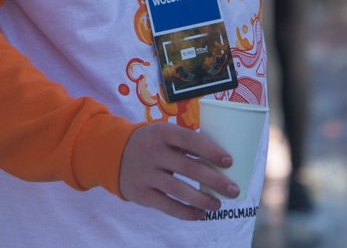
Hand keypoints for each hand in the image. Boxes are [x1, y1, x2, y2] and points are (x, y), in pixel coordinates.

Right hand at [117, 122, 237, 219]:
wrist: (113, 154)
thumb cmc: (151, 143)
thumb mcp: (164, 134)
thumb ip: (186, 143)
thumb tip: (220, 160)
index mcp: (162, 133)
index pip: (190, 140)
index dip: (211, 150)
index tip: (229, 161)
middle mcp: (153, 152)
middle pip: (189, 168)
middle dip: (215, 181)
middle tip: (233, 190)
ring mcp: (146, 174)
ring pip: (179, 190)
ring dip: (203, 199)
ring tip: (218, 205)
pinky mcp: (141, 194)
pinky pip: (167, 206)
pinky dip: (186, 212)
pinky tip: (200, 214)